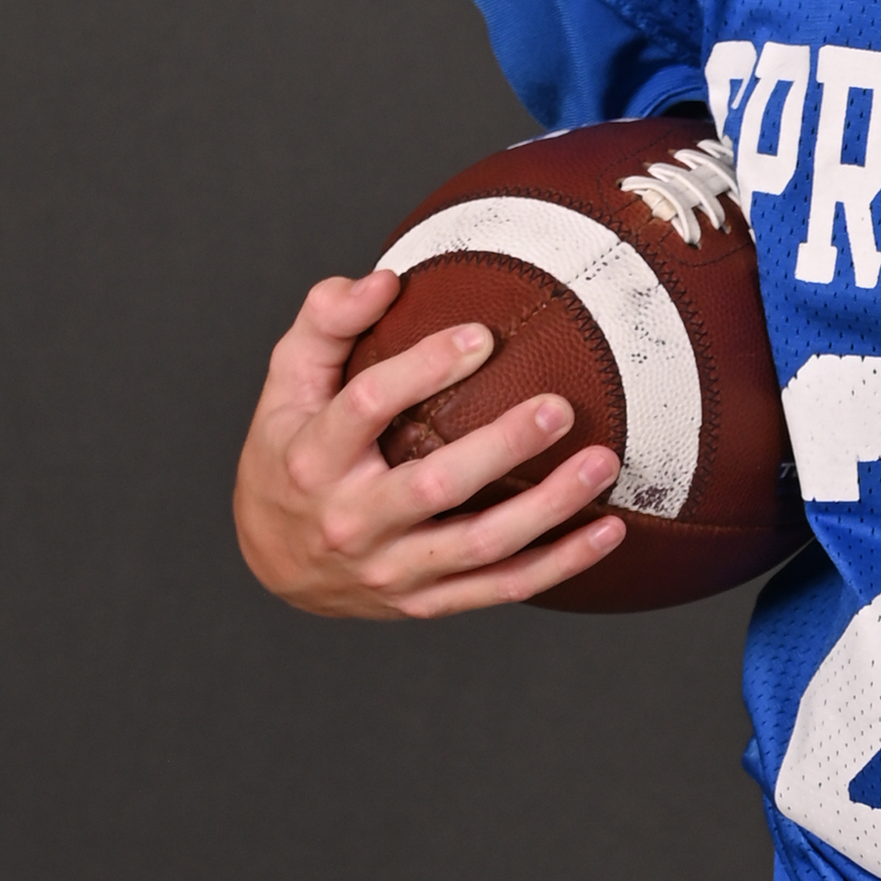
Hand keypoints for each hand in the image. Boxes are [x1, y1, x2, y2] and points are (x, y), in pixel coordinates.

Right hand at [232, 269, 625, 617]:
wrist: (272, 561)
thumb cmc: (289, 452)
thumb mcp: (287, 383)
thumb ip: (327, 322)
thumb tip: (385, 279)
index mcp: (314, 457)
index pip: (366, 407)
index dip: (423, 368)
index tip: (482, 335)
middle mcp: (351, 520)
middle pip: (435, 485)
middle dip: (503, 446)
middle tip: (560, 406)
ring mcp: (390, 569)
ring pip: (480, 545)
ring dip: (550, 507)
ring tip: (603, 461)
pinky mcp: (423, 601)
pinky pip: (501, 587)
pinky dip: (560, 563)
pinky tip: (608, 530)